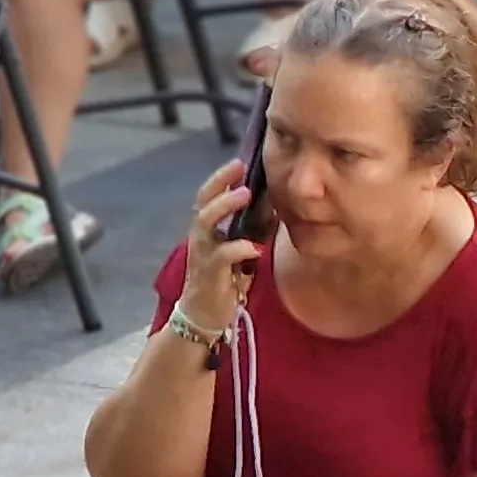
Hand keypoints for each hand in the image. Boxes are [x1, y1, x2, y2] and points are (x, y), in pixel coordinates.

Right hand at [180, 159, 260, 335]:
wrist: (205, 315)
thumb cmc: (225, 281)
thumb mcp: (241, 251)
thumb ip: (253, 231)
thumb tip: (276, 208)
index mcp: (208, 230)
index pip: (209, 196)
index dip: (222, 178)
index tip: (241, 161)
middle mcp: (201, 237)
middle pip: (203, 201)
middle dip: (220, 182)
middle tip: (239, 167)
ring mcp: (203, 254)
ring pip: (206, 222)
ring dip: (225, 206)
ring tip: (245, 194)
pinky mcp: (210, 274)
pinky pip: (221, 256)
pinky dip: (238, 248)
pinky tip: (255, 246)